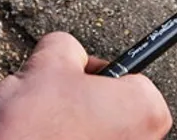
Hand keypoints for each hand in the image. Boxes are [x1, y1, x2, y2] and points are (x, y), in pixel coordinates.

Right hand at [0, 32, 172, 139]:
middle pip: (113, 108)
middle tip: (53, 102)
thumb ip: (68, 46)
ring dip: (71, 126)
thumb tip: (69, 52)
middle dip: (81, 101)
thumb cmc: (32, 129)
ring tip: (42, 127)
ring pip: (95, 133)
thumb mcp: (47, 63)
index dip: (95, 73)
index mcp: (144, 110)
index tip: (74, 76)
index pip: (129, 77)